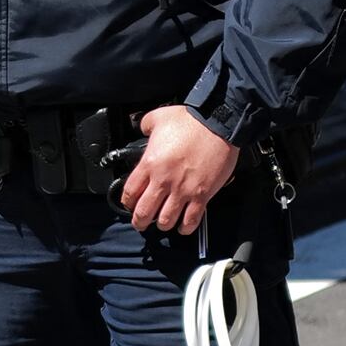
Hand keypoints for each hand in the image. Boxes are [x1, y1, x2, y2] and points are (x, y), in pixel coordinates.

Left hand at [118, 105, 238, 238]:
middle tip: (140, 222)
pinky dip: (185, 228)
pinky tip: (183, 227)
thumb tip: (143, 130)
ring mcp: (183, 190)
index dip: (127, 202)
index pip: (130, 192)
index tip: (130, 204)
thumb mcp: (158, 117)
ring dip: (162, 225)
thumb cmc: (191, 120)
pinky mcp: (202, 195)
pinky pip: (191, 219)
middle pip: (144, 212)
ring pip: (166, 220)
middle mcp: (164, 181)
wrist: (218, 124)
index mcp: (150, 163)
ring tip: (162, 223)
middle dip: (140, 221)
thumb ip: (145, 126)